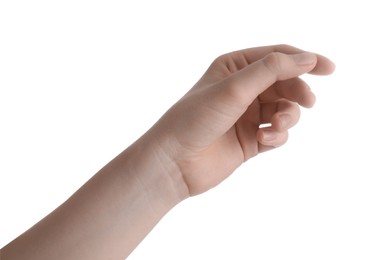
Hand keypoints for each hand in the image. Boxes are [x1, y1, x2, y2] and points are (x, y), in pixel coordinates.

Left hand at [150, 45, 334, 195]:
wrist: (175, 162)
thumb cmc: (195, 119)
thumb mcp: (234, 88)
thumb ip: (271, 71)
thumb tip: (307, 59)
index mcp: (234, 67)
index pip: (276, 56)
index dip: (304, 60)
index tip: (329, 69)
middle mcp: (241, 89)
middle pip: (284, 83)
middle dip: (297, 91)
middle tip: (308, 102)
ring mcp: (246, 115)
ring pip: (284, 109)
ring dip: (287, 116)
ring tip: (276, 125)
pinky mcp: (250, 139)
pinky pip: (277, 133)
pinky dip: (277, 136)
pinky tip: (264, 140)